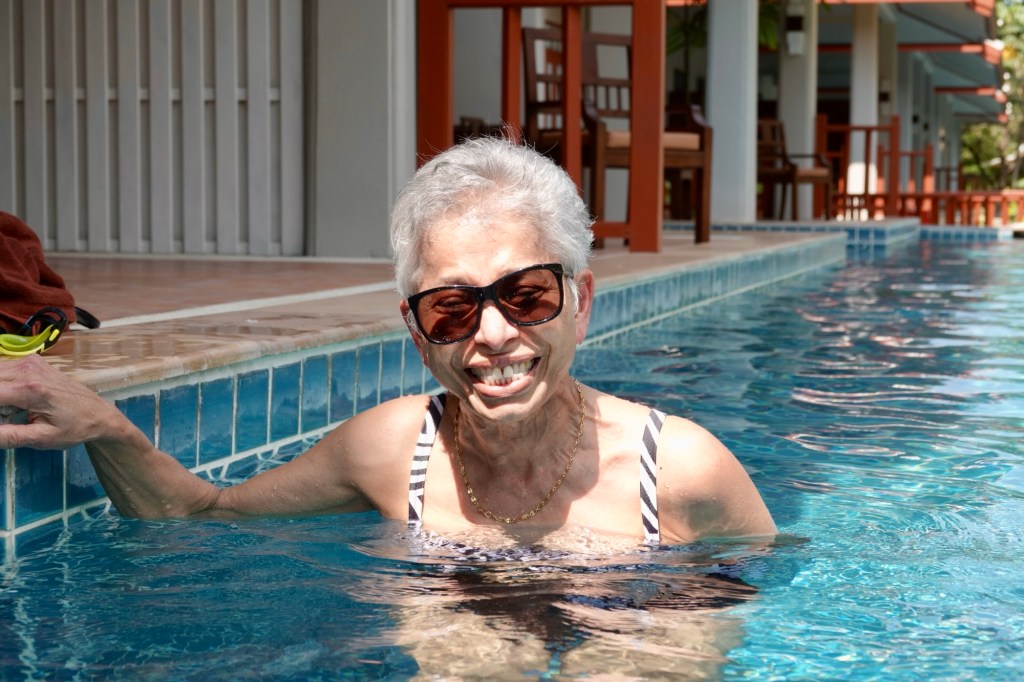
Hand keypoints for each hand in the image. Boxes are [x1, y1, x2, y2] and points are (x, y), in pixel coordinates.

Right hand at [0, 354, 126, 450]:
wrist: (100, 413)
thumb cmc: (74, 428)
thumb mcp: (41, 438)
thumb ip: (8, 436)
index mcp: (30, 389)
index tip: (1, 418)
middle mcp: (28, 369)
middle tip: (6, 417)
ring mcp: (30, 362)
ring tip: (9, 411)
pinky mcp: (32, 361)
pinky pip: (3, 368)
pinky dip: (1, 384)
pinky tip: (11, 401)